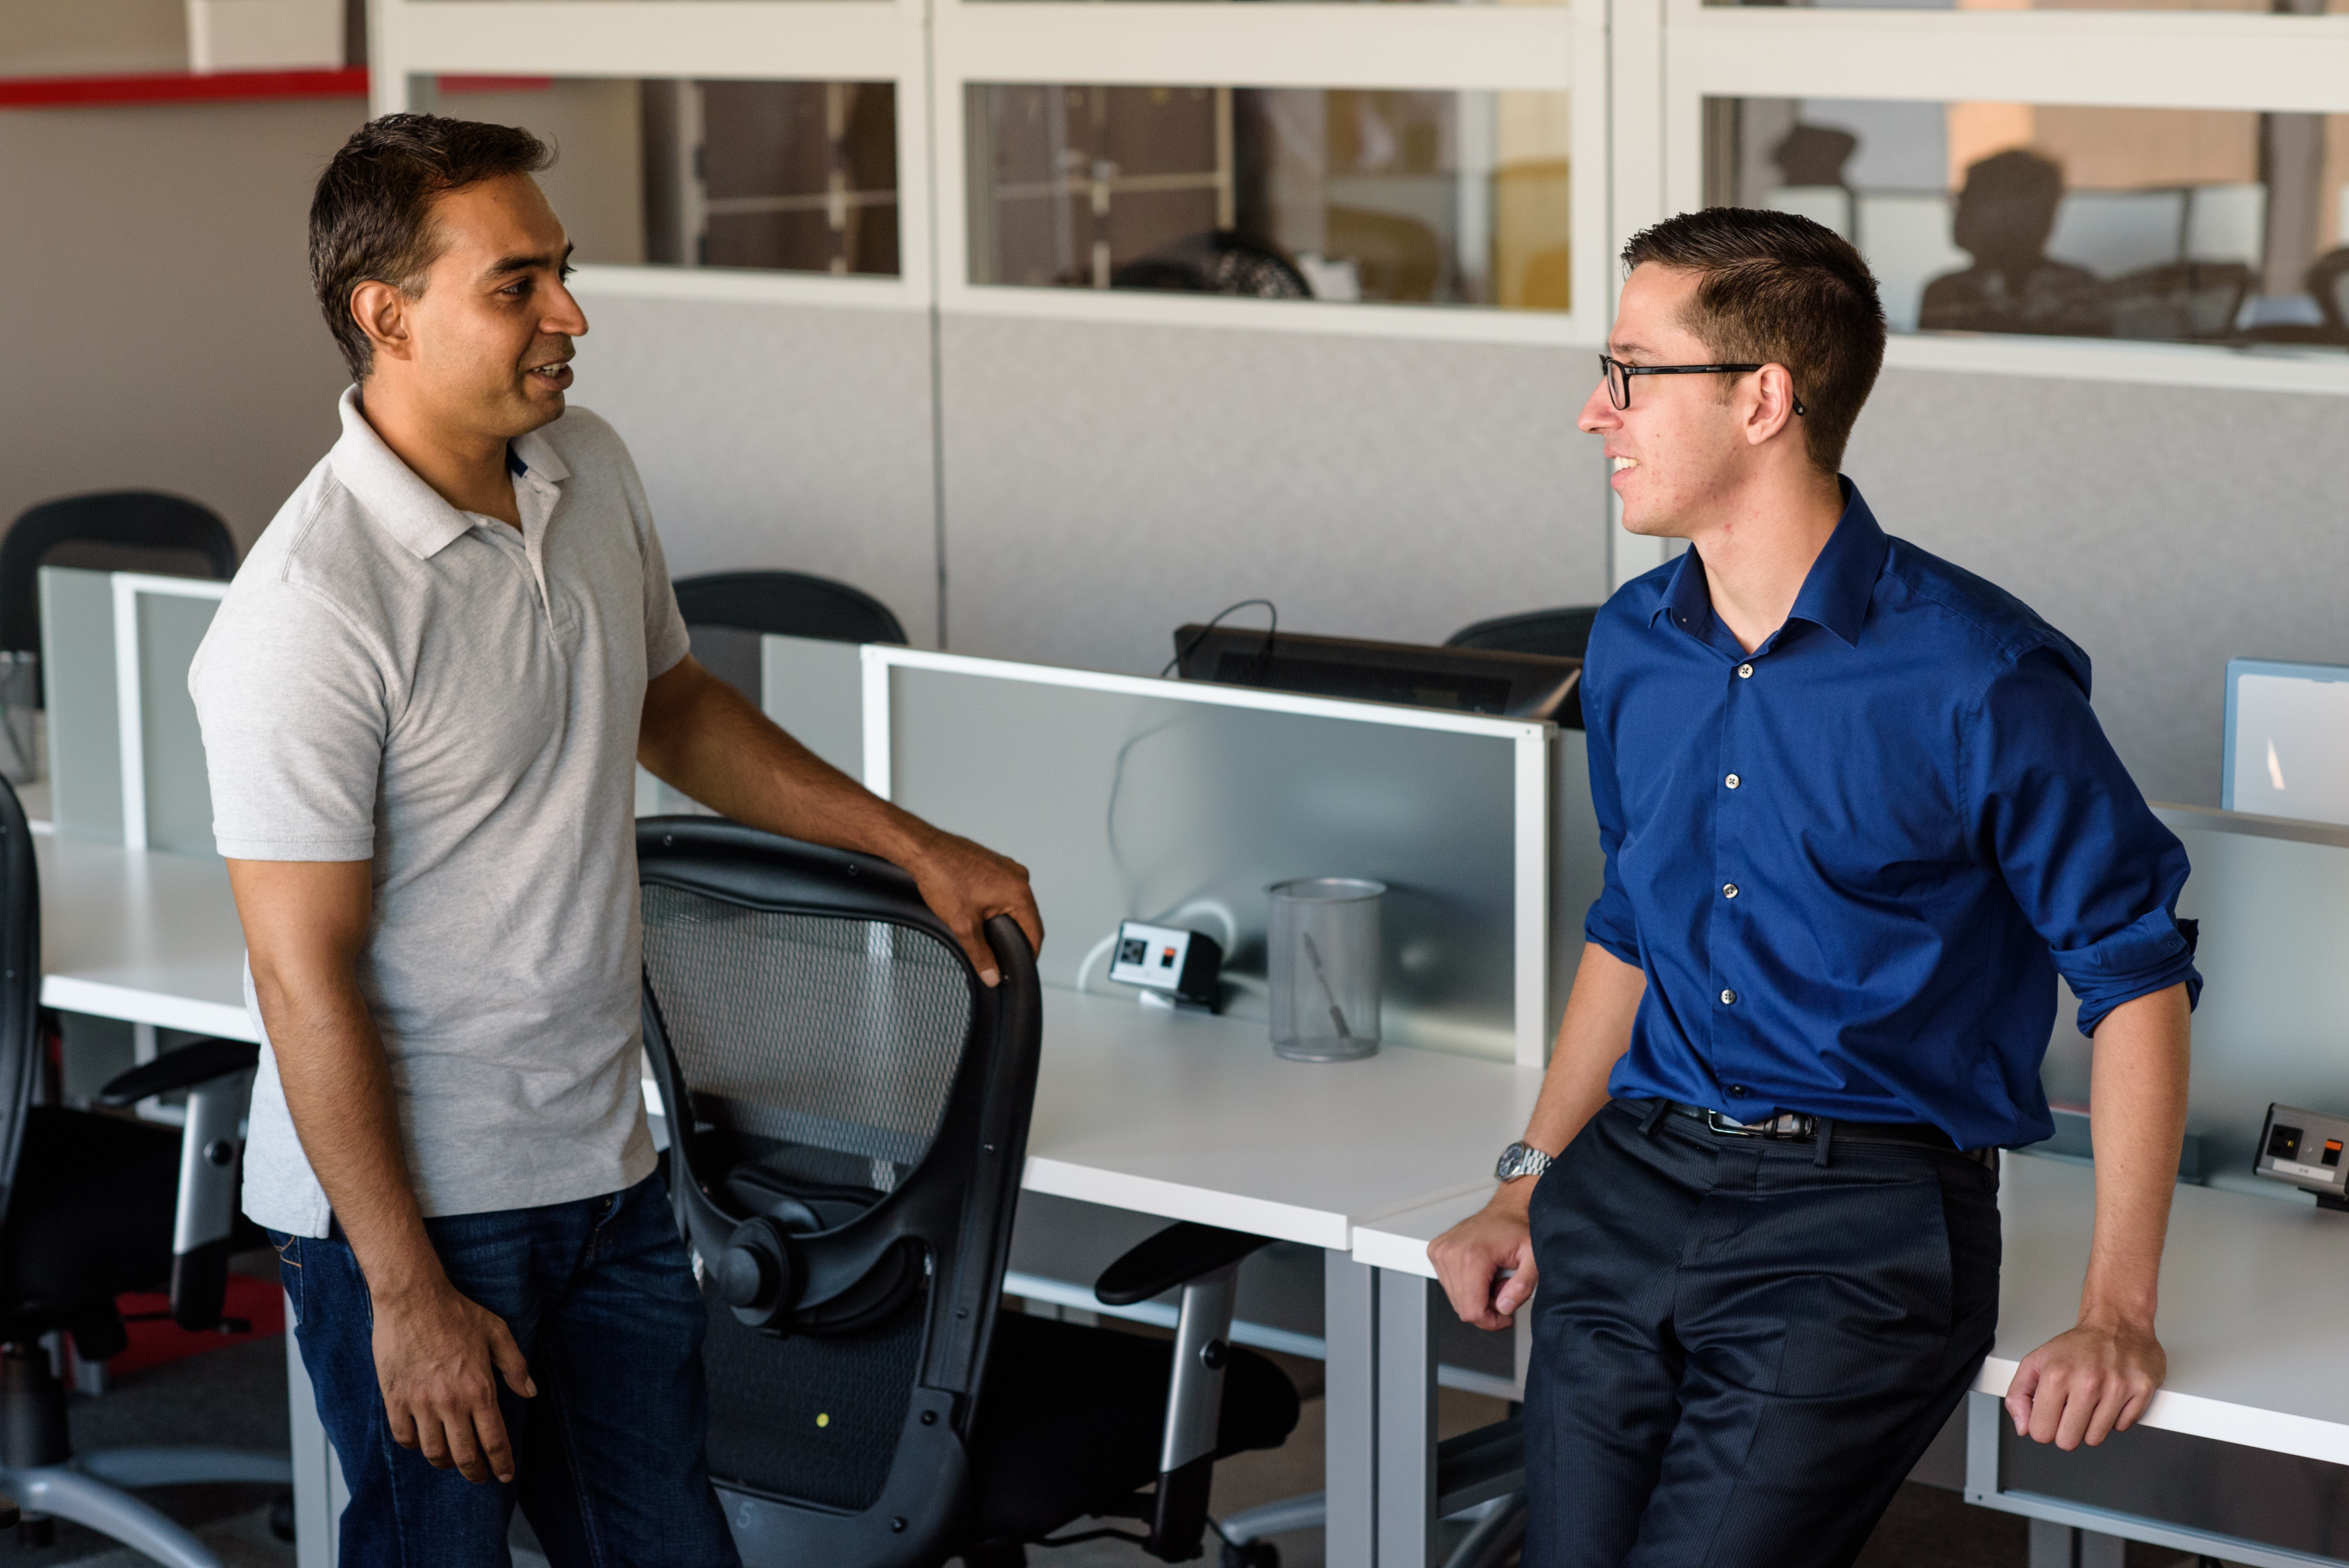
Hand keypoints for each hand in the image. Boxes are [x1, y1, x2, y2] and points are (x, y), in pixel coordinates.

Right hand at [372, 1281, 536, 1482]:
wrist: (412, 1299)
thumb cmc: (457, 1313)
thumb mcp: (497, 1332)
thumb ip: (515, 1365)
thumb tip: (530, 1393)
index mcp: (479, 1388)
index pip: (494, 1440)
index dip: (502, 1463)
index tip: (505, 1476)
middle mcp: (451, 1401)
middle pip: (465, 1455)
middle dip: (475, 1472)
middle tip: (479, 1476)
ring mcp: (420, 1402)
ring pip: (434, 1452)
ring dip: (445, 1463)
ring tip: (452, 1461)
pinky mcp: (395, 1399)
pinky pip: (404, 1437)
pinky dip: (415, 1446)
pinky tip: (423, 1441)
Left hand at [906, 829, 1043, 986]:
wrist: (923, 850)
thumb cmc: (943, 878)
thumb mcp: (963, 925)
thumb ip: (981, 954)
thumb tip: (993, 976)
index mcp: (1019, 891)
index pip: (1035, 931)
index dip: (1029, 953)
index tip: (1019, 965)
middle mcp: (1018, 876)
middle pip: (1026, 917)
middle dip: (1013, 936)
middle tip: (997, 953)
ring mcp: (1007, 867)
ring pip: (1014, 903)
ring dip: (1003, 919)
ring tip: (983, 929)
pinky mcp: (996, 864)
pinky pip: (1004, 890)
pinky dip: (995, 904)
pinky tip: (977, 909)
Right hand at [1428, 1186, 1538, 1330]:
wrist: (1506, 1208)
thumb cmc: (1518, 1229)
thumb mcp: (1533, 1258)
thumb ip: (1523, 1287)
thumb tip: (1504, 1307)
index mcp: (1473, 1256)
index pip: (1471, 1311)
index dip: (1491, 1321)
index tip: (1505, 1314)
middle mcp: (1451, 1253)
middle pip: (1462, 1308)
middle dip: (1486, 1306)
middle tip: (1503, 1287)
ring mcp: (1440, 1252)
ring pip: (1454, 1299)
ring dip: (1476, 1296)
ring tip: (1492, 1277)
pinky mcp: (1435, 1251)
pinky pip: (1447, 1284)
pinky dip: (1466, 1285)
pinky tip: (1480, 1271)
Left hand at [2005, 1317, 2164, 1450]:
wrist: (2116, 1323)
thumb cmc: (2077, 1346)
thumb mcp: (2035, 1362)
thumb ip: (2018, 1395)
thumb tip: (2022, 1427)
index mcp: (2057, 1375)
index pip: (2041, 1432)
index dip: (2043, 1427)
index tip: (2049, 1416)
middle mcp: (2088, 1382)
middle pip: (2069, 1441)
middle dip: (2066, 1430)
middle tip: (2070, 1410)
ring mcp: (2117, 1387)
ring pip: (2095, 1438)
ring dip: (2091, 1425)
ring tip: (2090, 1401)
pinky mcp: (2141, 1391)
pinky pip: (2122, 1427)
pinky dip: (2115, 1417)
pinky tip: (2110, 1398)